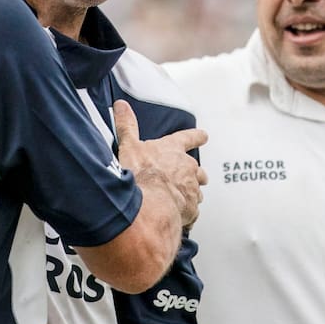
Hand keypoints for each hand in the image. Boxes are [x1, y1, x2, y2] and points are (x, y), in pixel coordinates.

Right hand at [113, 100, 207, 226]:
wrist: (149, 205)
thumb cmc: (140, 175)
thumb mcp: (129, 145)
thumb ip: (126, 125)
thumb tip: (121, 107)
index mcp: (173, 150)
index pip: (189, 138)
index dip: (196, 136)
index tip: (203, 135)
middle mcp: (187, 168)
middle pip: (198, 169)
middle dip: (196, 173)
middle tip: (190, 177)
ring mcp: (191, 189)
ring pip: (196, 190)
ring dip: (191, 193)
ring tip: (178, 199)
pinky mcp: (191, 208)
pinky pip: (192, 211)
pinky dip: (186, 213)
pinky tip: (177, 216)